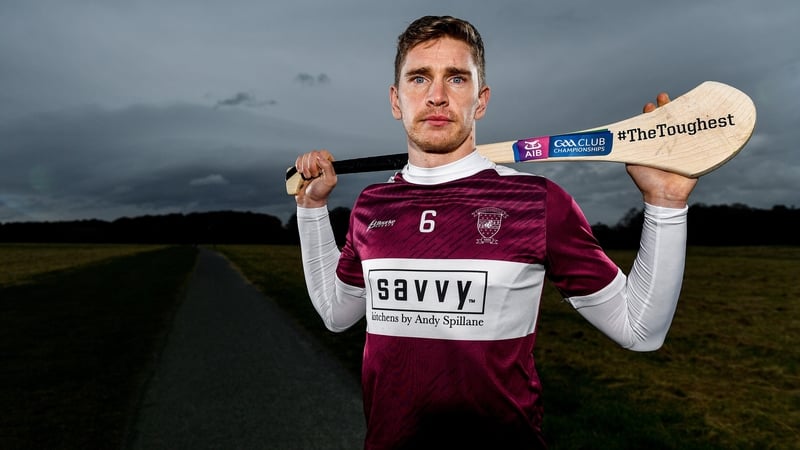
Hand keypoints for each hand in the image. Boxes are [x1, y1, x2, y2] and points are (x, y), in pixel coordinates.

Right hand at [294, 149, 337, 207]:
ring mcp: (310, 163)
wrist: (309, 200)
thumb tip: (320, 157)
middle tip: (314, 176)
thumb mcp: (329, 181)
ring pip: (304, 156)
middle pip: (312, 154)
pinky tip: (302, 174)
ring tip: (308, 177)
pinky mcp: (302, 165)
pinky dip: (298, 167)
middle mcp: (320, 161)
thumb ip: (328, 167)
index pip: (322, 153)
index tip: (318, 172)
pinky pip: (298, 160)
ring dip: (305, 169)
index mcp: (328, 163)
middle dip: (311, 167)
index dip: (318, 162)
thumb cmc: (321, 192)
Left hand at [626, 92, 698, 207]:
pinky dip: (699, 125)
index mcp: (652, 143)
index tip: (649, 106)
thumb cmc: (646, 181)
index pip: (651, 123)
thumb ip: (629, 150)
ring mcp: (681, 146)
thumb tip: (619, 138)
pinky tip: (700, 113)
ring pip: (682, 124)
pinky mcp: (694, 152)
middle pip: (667, 120)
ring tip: (680, 99)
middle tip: (663, 97)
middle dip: (665, 106)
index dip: (650, 113)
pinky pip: (698, 137)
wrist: (663, 196)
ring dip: (681, 111)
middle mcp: (666, 142)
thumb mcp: (633, 163)